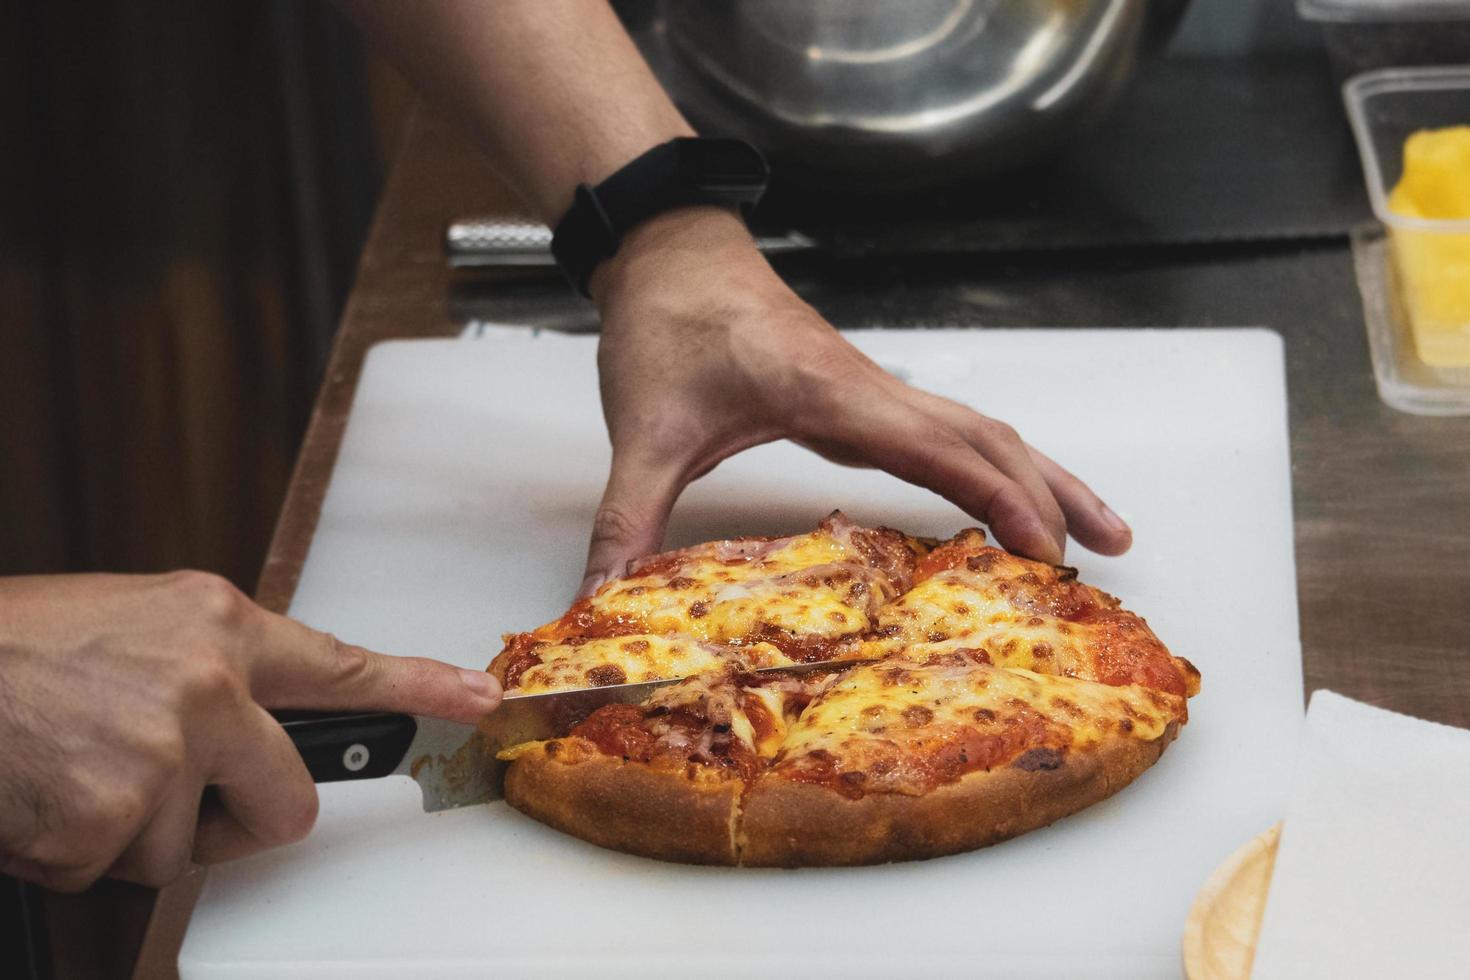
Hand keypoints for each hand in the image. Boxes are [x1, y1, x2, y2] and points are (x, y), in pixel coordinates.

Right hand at [0, 571, 500, 890]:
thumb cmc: (18, 647)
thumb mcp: (136, 624)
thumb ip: (212, 670)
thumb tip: (256, 725)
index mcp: (218, 627)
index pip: (343, 664)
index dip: (422, 689)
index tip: (482, 701)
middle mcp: (206, 687)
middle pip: (288, 805)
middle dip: (237, 820)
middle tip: (169, 790)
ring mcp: (160, 758)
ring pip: (185, 848)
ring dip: (132, 830)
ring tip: (73, 767)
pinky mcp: (105, 824)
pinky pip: (116, 873)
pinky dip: (74, 852)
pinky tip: (41, 794)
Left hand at [579, 207, 1131, 593]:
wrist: (669, 252)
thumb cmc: (668, 325)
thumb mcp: (640, 432)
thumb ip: (626, 521)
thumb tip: (601, 604)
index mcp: (834, 395)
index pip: (942, 450)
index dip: (1002, 501)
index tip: (1048, 553)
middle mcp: (872, 389)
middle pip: (992, 438)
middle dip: (1055, 496)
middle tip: (1106, 560)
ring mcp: (874, 389)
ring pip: (983, 429)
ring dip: (1043, 476)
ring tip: (1100, 532)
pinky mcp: (862, 394)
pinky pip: (951, 430)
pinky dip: (997, 467)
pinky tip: (1005, 498)